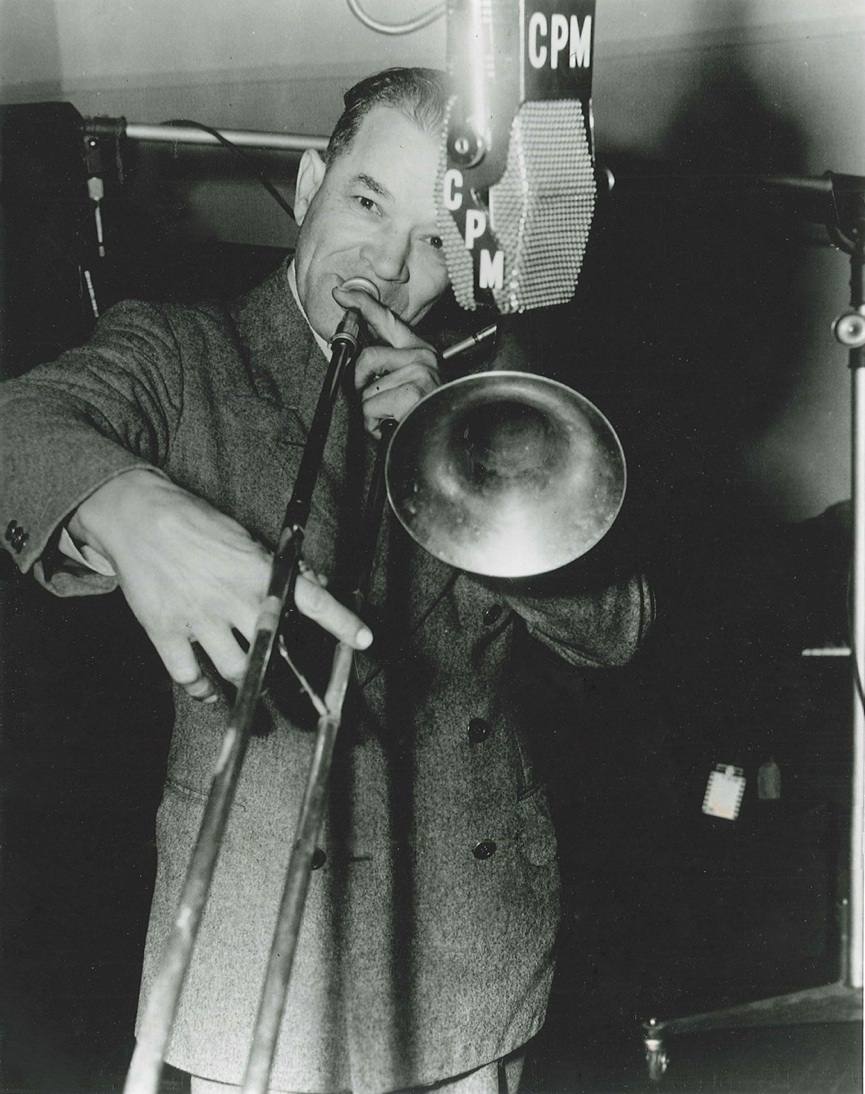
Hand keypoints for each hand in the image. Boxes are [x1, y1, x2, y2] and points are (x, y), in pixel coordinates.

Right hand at [69, 471, 371, 700]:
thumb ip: (278, 567)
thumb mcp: (245, 537)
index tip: (364, 639)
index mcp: (257, 571)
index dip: (341, 621)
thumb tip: (314, 582)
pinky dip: (203, 691)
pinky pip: (190, 676)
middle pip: (272, 649)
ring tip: (251, 684)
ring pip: (236, 669)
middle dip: (284, 670)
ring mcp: (199, 617)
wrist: (137, 517)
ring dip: (248, 683)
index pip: (311, 598)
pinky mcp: (165, 631)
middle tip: (291, 681)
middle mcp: (233, 597)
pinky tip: (210, 691)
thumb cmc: (196, 524)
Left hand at [332, 285, 439, 436]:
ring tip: (391, 418)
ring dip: (370, 413)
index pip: (388, 320)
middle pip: (367, 358)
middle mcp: (423, 357)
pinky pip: (370, 408)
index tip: (341, 292)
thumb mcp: (411, 382)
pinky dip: (373, 425)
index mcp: (420, 350)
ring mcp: (419, 372)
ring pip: (366, 390)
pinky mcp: (411, 392)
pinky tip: (391, 426)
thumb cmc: (426, 413)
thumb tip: (358, 360)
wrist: (445, 440)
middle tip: (375, 402)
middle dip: (362, 384)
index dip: (363, 304)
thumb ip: (389, 366)